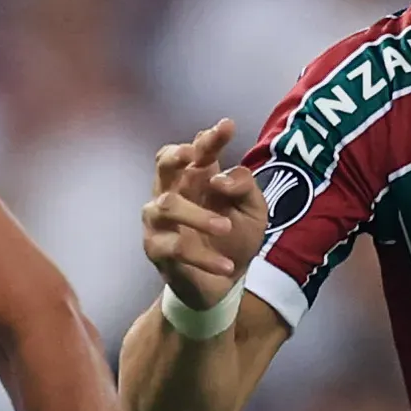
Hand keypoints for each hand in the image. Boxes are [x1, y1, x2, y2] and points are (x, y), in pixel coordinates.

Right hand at [140, 119, 267, 312]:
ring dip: (198, 215)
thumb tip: (219, 178)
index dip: (210, 137)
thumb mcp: (254, 210)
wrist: (226, 284)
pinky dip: (204, 257)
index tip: (227, 126)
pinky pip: (176, 248)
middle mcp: (174, 190)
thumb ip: (244, 187)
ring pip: (168, 204)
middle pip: (163, 162)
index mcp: (199, 176)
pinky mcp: (157, 248)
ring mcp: (160, 219)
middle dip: (176, 155)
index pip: (199, 148)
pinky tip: (227, 265)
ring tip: (226, 227)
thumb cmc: (236, 239)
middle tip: (194, 157)